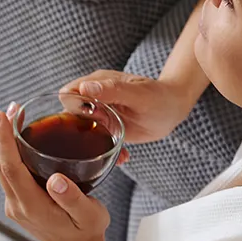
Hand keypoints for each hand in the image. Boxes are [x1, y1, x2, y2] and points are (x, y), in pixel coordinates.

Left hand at [0, 108, 109, 240]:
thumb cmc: (86, 232)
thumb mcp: (90, 216)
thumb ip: (73, 199)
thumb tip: (55, 179)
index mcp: (34, 207)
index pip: (11, 168)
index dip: (4, 140)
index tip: (1, 115)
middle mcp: (18, 205)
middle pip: (1, 164)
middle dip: (2, 134)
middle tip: (12, 108)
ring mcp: (15, 204)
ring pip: (3, 168)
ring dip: (5, 142)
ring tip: (15, 116)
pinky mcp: (17, 202)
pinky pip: (10, 173)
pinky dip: (11, 153)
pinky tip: (21, 139)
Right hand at [59, 71, 195, 152]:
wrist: (172, 109)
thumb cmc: (158, 97)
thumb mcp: (137, 94)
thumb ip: (111, 90)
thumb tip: (84, 88)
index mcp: (96, 83)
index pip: (68, 94)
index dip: (71, 109)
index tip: (88, 121)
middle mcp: (93, 99)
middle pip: (70, 116)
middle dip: (78, 132)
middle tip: (100, 141)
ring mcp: (99, 115)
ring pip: (82, 132)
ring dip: (93, 147)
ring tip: (114, 153)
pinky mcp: (106, 129)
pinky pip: (98, 142)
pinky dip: (107, 153)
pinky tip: (123, 157)